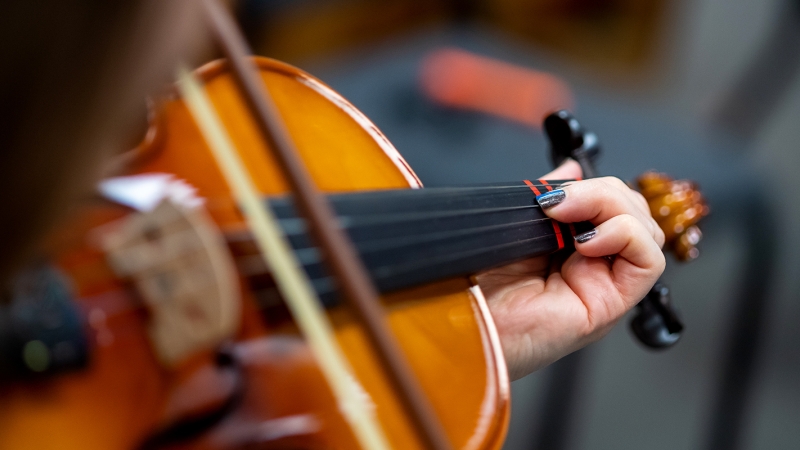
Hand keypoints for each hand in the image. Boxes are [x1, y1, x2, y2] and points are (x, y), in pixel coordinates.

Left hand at [476, 160, 665, 379]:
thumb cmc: (476, 280)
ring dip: (612, 208)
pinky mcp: (610, 305)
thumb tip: (573, 167)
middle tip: (557, 202)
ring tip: (567, 217)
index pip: (612, 203)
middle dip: (603, 192)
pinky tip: (585, 243)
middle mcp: (593, 266)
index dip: (593, 188)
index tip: (550, 191)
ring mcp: (603, 285)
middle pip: (634, 212)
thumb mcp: (518, 223)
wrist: (458, 317)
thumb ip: (550, 195)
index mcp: (571, 246)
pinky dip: (625, 236)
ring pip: (646, 230)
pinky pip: (649, 260)